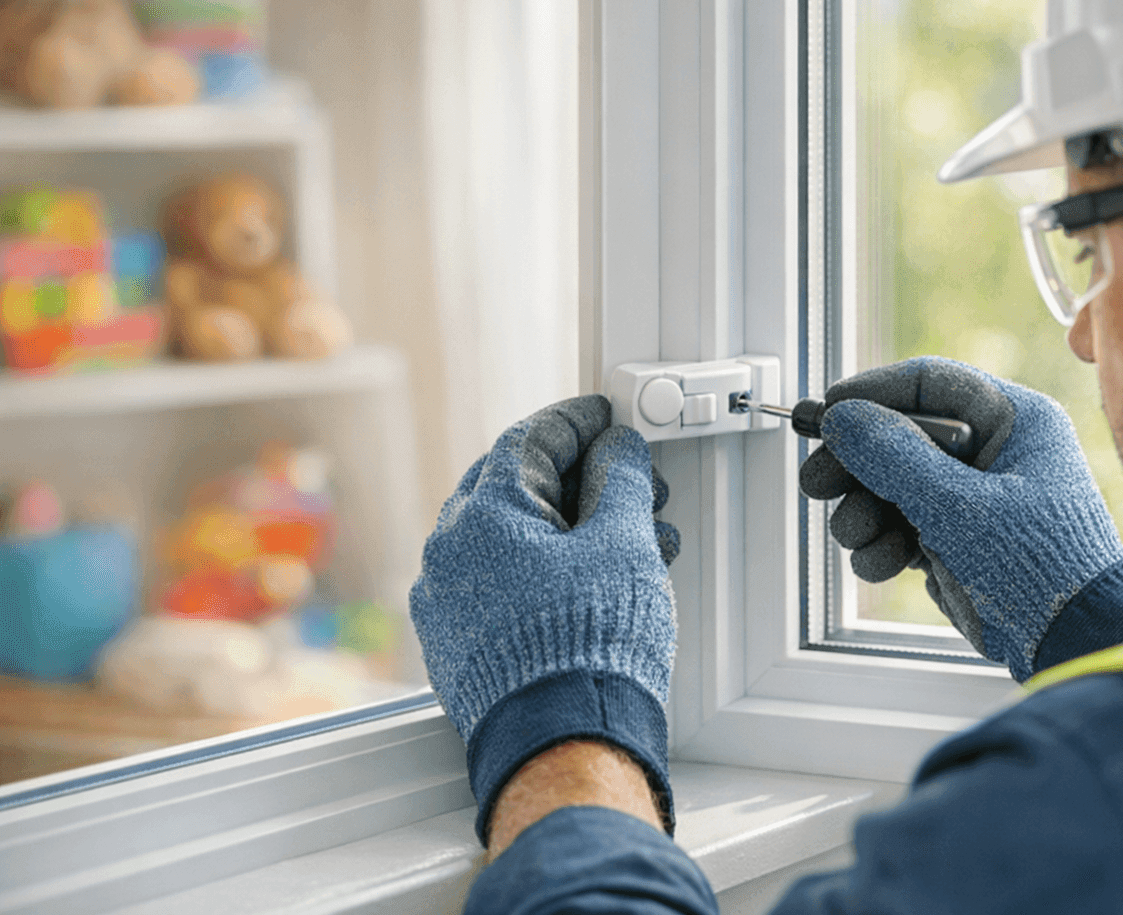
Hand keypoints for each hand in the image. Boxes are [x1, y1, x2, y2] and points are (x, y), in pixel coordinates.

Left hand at [411, 395, 679, 840]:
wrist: (562, 744)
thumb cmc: (592, 646)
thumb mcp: (623, 545)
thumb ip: (620, 481)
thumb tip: (617, 450)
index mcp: (482, 514)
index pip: (530, 439)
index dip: (578, 422)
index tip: (606, 418)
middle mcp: (448, 552)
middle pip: (517, 488)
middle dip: (581, 480)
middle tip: (630, 483)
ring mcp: (446, 602)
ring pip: (513, 540)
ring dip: (573, 530)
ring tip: (637, 542)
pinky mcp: (456, 645)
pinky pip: (501, 584)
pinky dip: (548, 571)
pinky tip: (597, 583)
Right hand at [799, 357, 1122, 679]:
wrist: (1072, 644)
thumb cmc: (1041, 567)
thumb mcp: (959, 505)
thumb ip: (894, 457)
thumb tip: (841, 417)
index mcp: (1014, 420)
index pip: (930, 383)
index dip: (873, 393)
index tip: (828, 413)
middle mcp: (992, 451)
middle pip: (900, 435)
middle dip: (856, 465)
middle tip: (816, 483)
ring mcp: (971, 497)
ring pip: (890, 484)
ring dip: (863, 511)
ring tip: (857, 534)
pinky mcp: (955, 539)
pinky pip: (898, 526)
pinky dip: (881, 545)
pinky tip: (884, 562)